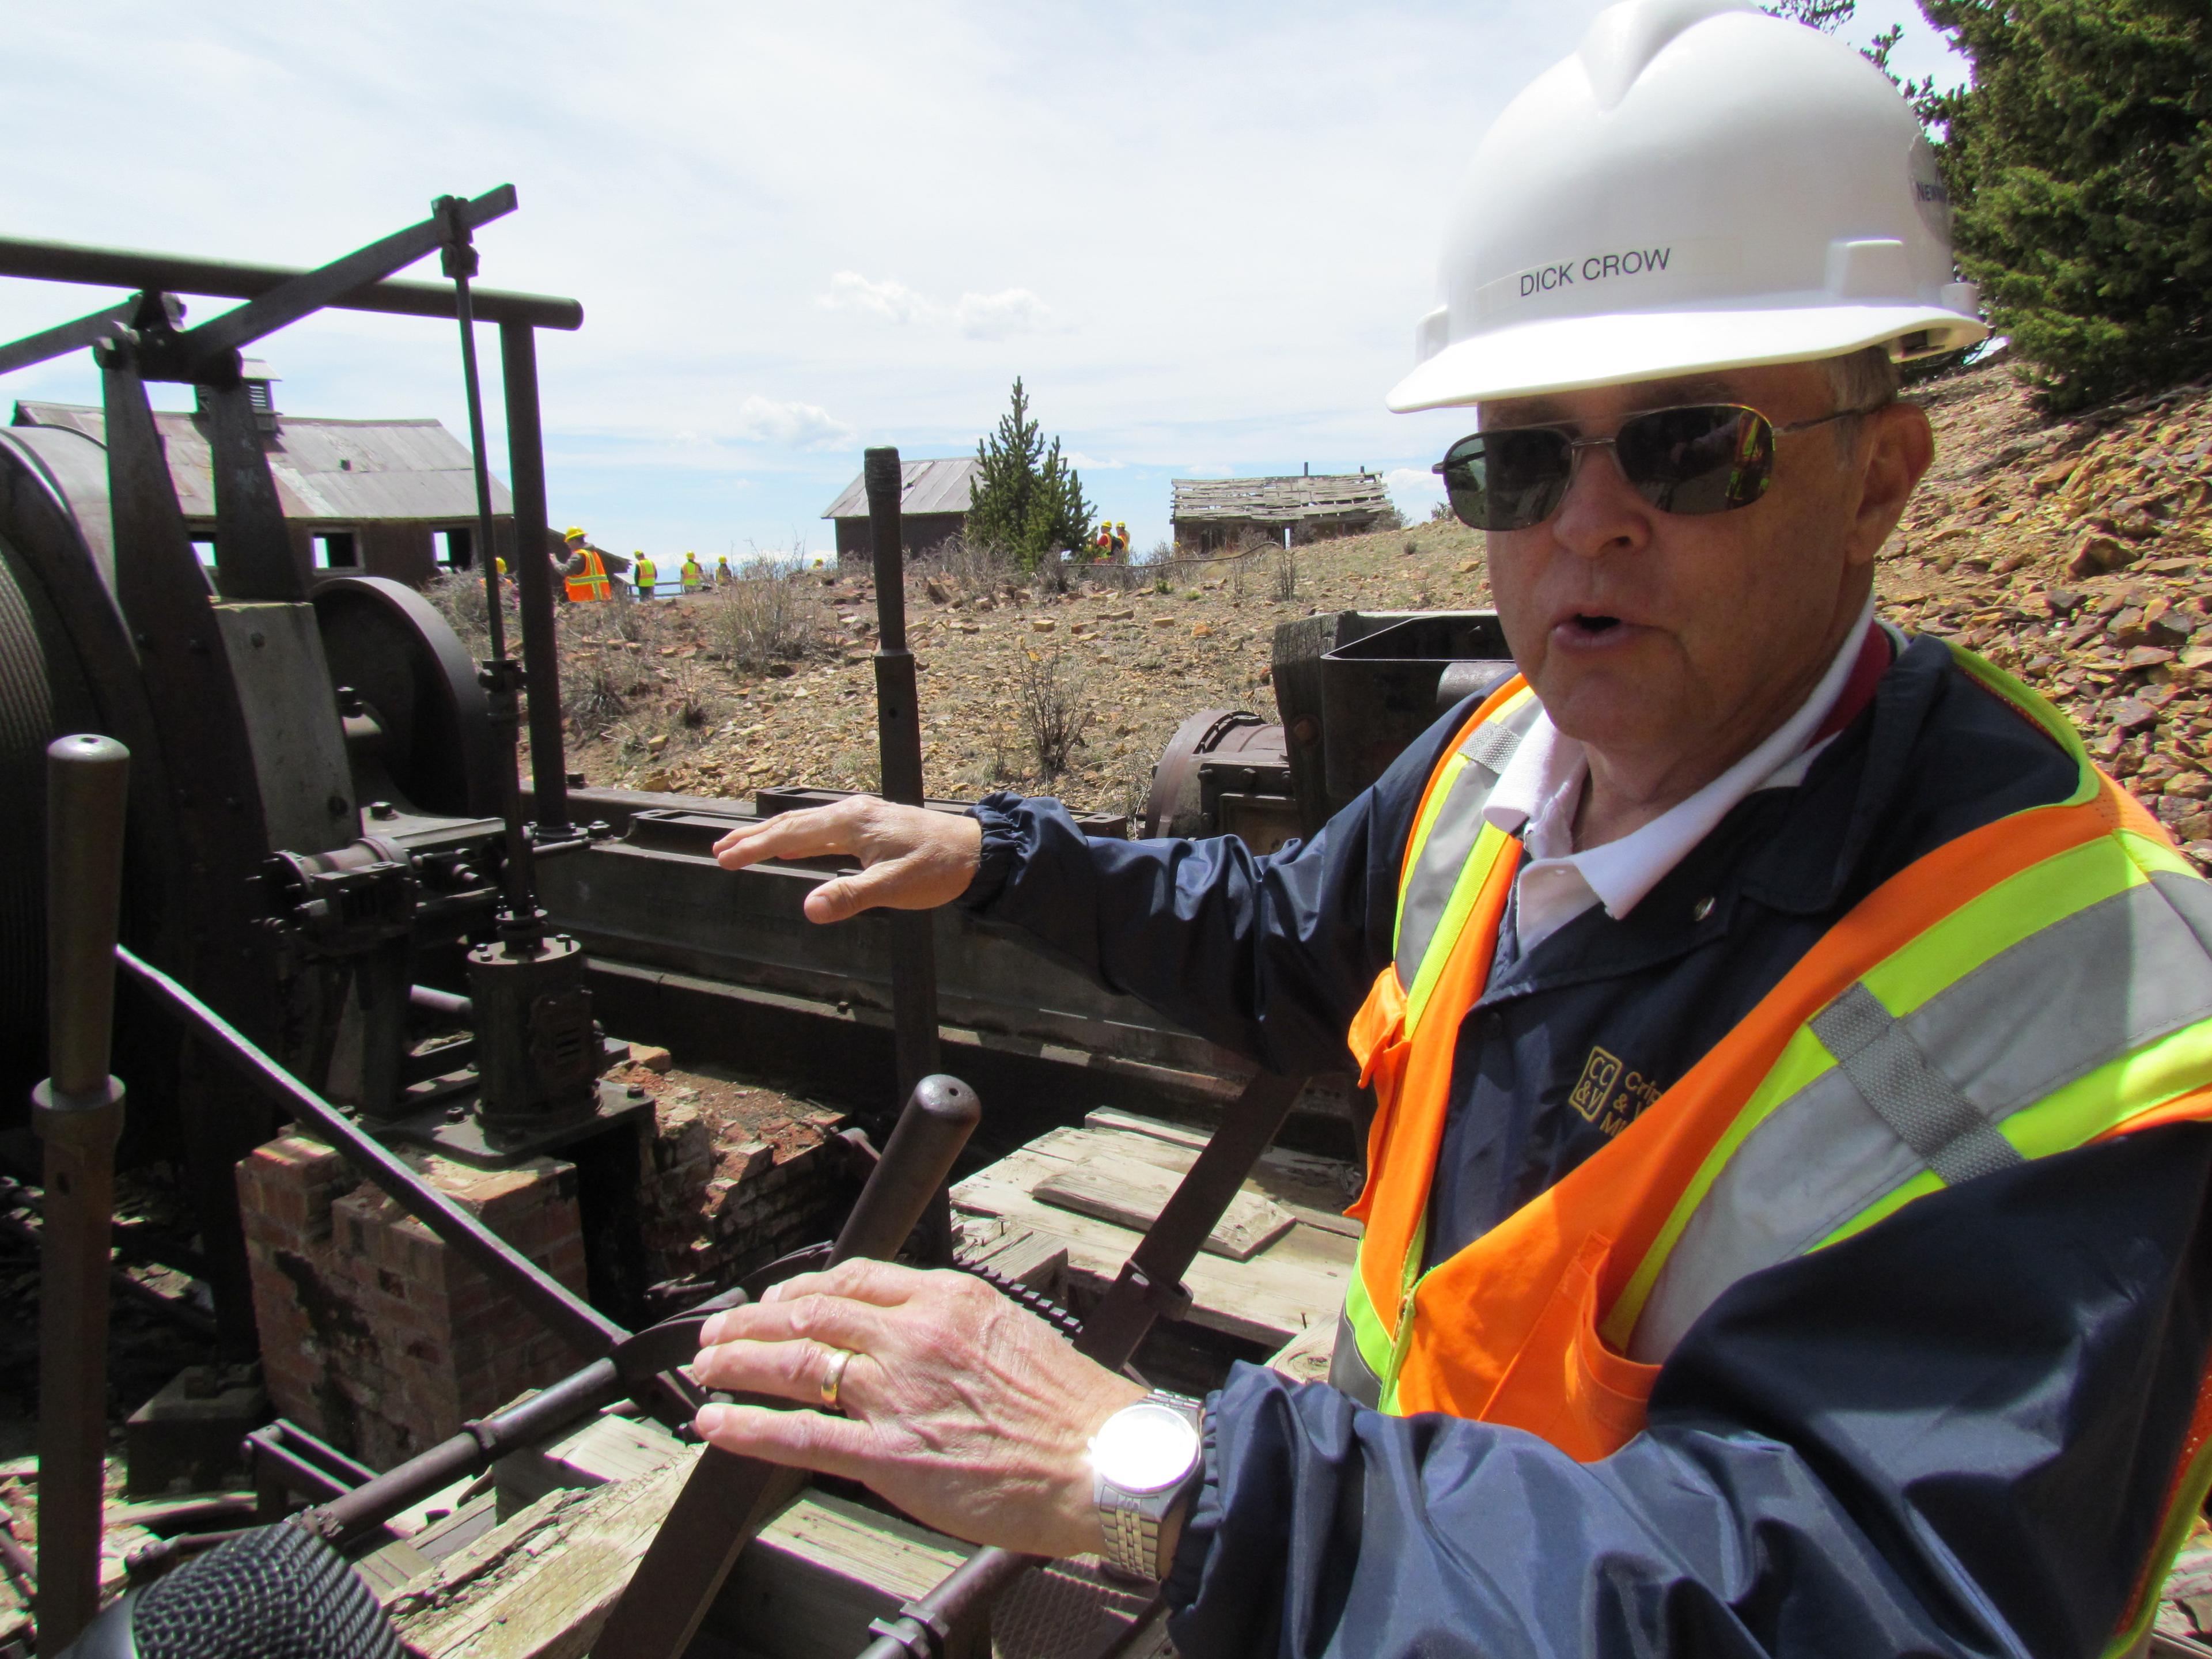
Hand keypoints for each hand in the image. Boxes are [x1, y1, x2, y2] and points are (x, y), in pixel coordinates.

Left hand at [690, 1260, 1143, 1555]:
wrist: (1102, 1462)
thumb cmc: (1070, 1408)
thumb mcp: (1008, 1332)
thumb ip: (948, 1327)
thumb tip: (900, 1332)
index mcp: (948, 1300)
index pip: (854, 1276)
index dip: (801, 1287)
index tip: (777, 1299)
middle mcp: (915, 1337)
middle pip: (810, 1312)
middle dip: (753, 1319)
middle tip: (721, 1329)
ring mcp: (898, 1395)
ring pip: (795, 1362)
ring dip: (737, 1361)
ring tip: (705, 1367)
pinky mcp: (890, 1456)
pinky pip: (800, 1434)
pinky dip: (748, 1426)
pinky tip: (716, 1424)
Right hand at [711, 797, 982, 923]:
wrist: (977, 851)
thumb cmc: (938, 868)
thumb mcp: (893, 887)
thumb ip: (849, 897)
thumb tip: (808, 908)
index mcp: (851, 823)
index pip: (790, 834)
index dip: (754, 847)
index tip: (724, 859)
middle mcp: (852, 812)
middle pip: (791, 823)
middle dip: (753, 838)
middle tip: (719, 852)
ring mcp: (862, 817)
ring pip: (806, 824)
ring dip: (773, 836)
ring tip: (743, 848)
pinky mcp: (872, 825)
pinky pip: (823, 829)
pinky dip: (799, 837)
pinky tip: (792, 847)